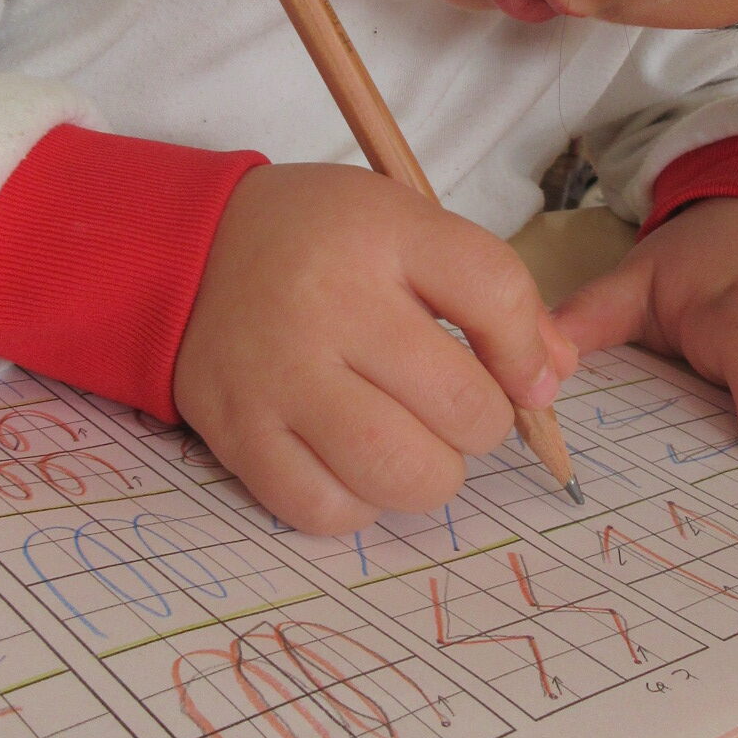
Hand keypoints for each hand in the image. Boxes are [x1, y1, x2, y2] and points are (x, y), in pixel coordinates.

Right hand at [174, 164, 576, 532]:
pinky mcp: (238, 433)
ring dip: (430, 475)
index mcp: (381, 232)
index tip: (525, 375)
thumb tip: (550, 380)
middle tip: (455, 408)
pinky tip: (353, 466)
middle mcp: (329, 303)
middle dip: (483, 423)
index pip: (495, 292)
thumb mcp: (405, 227)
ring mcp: (279, 375)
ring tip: (413, 445)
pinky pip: (328, 511)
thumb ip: (490, 292)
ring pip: (401, 472)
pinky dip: (359, 505)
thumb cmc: (319, 244)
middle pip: (462, 404)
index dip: (530, 351)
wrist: (186, 252)